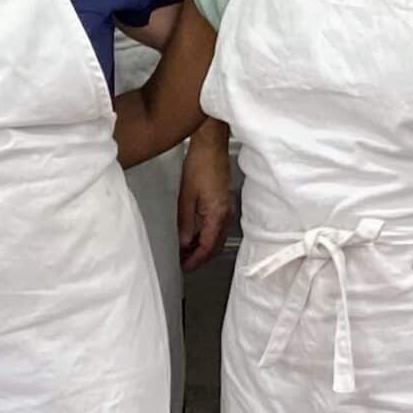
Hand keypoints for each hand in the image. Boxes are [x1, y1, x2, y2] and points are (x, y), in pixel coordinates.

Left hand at [177, 127, 235, 271]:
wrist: (211, 145)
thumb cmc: (200, 165)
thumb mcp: (186, 197)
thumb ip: (186, 223)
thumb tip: (184, 243)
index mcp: (217, 215)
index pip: (208, 247)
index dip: (196, 260)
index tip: (185, 267)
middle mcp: (226, 214)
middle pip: (216, 246)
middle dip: (201, 257)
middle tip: (184, 262)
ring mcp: (228, 208)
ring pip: (218, 237)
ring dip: (204, 247)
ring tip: (187, 251)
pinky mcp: (225, 201)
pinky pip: (219, 226)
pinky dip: (208, 235)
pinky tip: (195, 233)